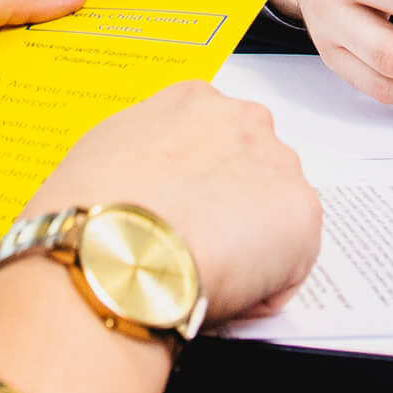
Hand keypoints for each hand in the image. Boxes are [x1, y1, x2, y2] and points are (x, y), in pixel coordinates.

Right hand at [27, 81, 321, 319]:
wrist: (114, 253)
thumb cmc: (90, 211)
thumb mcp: (100, 152)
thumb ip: (139, 150)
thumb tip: (138, 180)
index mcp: (193, 101)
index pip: (213, 136)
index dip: (199, 181)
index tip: (184, 208)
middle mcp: (243, 119)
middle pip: (251, 167)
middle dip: (230, 204)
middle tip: (193, 243)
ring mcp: (278, 164)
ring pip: (273, 212)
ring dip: (249, 242)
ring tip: (202, 272)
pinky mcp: (302, 214)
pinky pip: (291, 263)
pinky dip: (264, 287)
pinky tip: (221, 292)